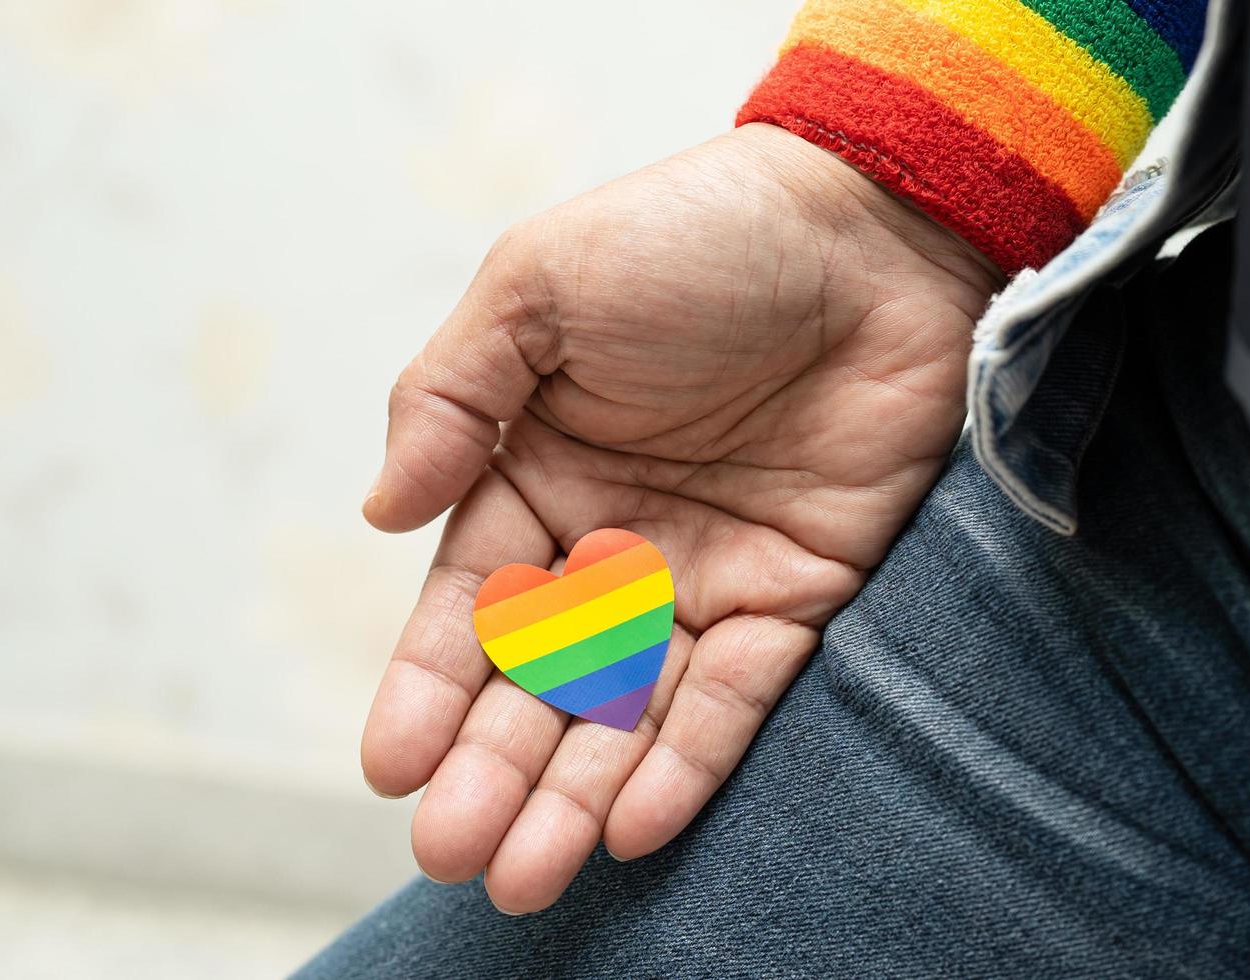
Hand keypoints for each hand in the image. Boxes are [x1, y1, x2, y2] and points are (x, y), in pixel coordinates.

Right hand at [360, 123, 999, 912]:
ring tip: (528, 875)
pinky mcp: (800, 593)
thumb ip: (450, 395)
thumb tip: (378, 513)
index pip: (468, 605)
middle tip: (452, 852)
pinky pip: (737, 694)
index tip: (389, 766)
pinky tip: (634, 824)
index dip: (427, 686)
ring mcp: (705, 575)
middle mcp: (613, 539)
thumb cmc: (693, 235)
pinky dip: (687, 758)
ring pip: (628, 709)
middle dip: (492, 768)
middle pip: (540, 681)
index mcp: (535, 472)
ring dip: (577, 794)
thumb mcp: (538, 287)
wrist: (871, 220)